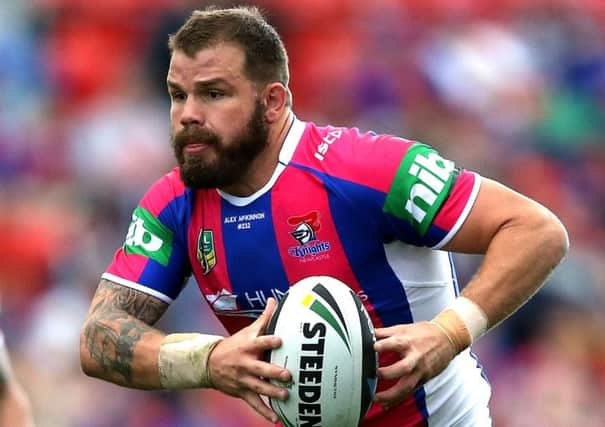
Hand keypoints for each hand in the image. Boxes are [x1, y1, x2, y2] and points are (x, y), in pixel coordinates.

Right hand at [208, 298, 291, 422]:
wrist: (209, 364)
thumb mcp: (247, 330)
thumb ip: (264, 318)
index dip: (269, 340)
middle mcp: (245, 363)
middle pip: (260, 368)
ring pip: (258, 387)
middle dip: (273, 372)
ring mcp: (243, 379)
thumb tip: (273, 299)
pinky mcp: (242, 392)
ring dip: (272, 392)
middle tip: (288, 375)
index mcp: (248, 347)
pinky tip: (277, 419)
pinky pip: (254, 404)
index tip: (280, 340)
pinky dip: (265, 412)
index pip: (259, 342)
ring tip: (286, 396)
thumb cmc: (234, 344)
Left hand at [373, 321, 455, 409]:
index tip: (372, 348)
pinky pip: (410, 392)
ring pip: (407, 386)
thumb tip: (367, 333)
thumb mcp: (403, 328)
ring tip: (377, 399)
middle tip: (374, 375)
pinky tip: (387, 404)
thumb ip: (383, 332)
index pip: (394, 343)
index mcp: (408, 341)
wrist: (447, 338)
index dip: (382, 345)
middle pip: (403, 368)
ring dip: (391, 395)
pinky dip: (398, 400)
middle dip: (387, 373)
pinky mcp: (423, 379)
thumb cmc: (424, 333)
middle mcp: (414, 357)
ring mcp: (420, 370)